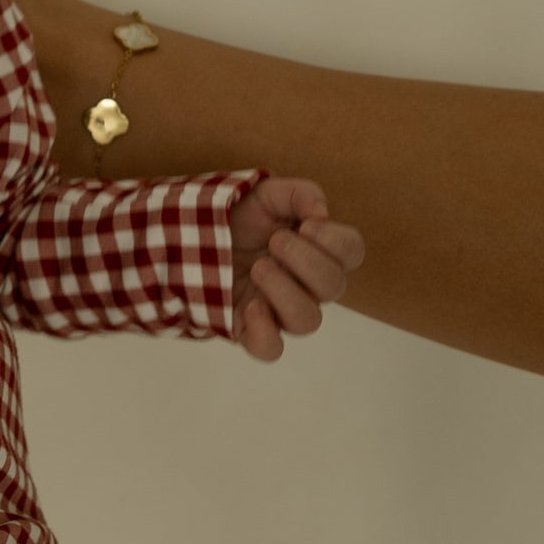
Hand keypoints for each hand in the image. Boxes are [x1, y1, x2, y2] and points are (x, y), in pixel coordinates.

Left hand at [227, 176, 364, 361]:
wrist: (191, 234)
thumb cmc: (237, 217)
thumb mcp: (266, 193)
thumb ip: (300, 194)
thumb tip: (321, 214)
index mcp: (316, 250)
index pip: (352, 252)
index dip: (336, 241)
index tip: (307, 225)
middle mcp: (306, 284)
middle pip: (334, 287)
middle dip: (307, 260)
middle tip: (275, 241)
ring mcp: (279, 310)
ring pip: (307, 321)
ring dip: (286, 291)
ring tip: (259, 268)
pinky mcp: (251, 329)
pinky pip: (271, 349)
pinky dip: (266, 332)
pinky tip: (252, 307)